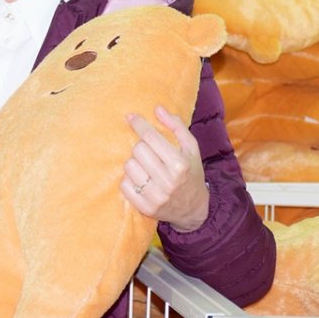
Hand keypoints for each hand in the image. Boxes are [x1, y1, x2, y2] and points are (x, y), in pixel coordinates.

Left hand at [121, 106, 209, 231]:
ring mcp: (156, 196)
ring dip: (134, 162)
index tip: (131, 117)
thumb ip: (176, 126)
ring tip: (145, 166)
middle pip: (138, 150)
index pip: (150, 137)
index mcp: (180, 164)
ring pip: (129, 166)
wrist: (194, 208)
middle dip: (141, 146)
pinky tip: (141, 180)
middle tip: (148, 151)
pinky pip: (124, 185)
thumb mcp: (191, 148)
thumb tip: (157, 109)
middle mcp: (168, 181)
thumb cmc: (191, 172)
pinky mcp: (145, 208)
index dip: (139, 124)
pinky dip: (129, 179)